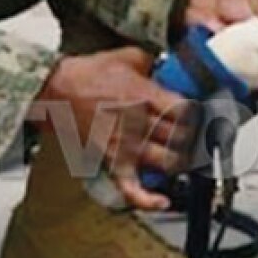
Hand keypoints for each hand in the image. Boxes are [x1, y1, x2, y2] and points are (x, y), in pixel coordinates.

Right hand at [36, 48, 196, 210]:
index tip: (201, 117)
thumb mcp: (127, 56)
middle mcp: (139, 123)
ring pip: (168, 163)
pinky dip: (148, 200)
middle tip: (198, 139)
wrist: (56, 92)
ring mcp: (126, 145)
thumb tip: (168, 66)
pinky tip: (162, 201)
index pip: (187, 112)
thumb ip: (153, 61)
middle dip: (194, 139)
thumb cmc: (86, 75)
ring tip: (183, 157)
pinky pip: (132, 188)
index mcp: (145, 96)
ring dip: (180, 163)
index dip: (199, 116)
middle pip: (182, 139)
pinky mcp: (112, 161)